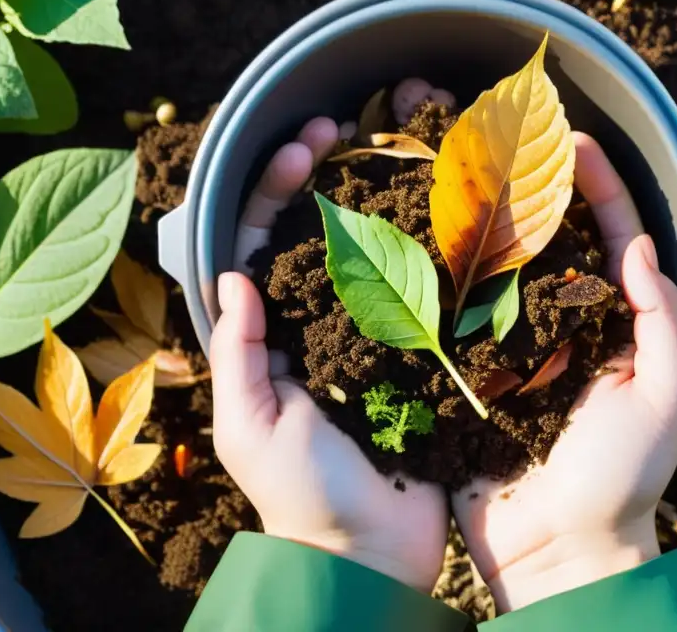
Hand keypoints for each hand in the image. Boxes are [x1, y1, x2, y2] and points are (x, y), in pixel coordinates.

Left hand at [210, 115, 448, 591]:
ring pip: (370, 250)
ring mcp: (371, 335)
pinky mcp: (417, 353)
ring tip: (391, 147)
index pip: (265, 246)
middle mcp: (318, 325)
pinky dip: (426, 249)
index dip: (277, 192)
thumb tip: (235, 273)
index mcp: (271, 338)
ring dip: (376, 198)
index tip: (303, 147)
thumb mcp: (252, 427)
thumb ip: (239, 354)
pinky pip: (418, 291)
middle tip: (341, 126)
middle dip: (322, 176)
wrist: (371, 551)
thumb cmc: (302, 494)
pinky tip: (441, 213)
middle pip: (317, 233)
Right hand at [452, 133, 676, 611]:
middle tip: (501, 140)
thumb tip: (638, 249)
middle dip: (531, 188)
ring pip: (498, 268)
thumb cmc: (624, 478)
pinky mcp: (469, 374)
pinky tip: (420, 240)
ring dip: (482, 221)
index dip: (597, 187)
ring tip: (458, 172)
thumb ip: (658, 321)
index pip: (611, 238)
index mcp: (614, 324)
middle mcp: (562, 325)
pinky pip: (456, 318)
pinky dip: (441, 279)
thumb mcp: (665, 397)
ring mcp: (512, 347)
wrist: (559, 552)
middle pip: (549, 240)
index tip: (573, 140)